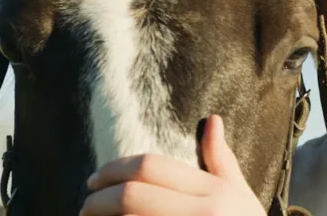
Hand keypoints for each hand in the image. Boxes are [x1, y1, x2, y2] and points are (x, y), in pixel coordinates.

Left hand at [80, 115, 265, 215]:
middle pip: (132, 196)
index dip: (114, 169)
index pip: (152, 167)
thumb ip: (221, 160)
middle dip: (98, 199)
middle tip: (86, 204)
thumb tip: (212, 120)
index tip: (95, 179)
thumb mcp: (240, 195)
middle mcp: (201, 213)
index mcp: (213, 192)